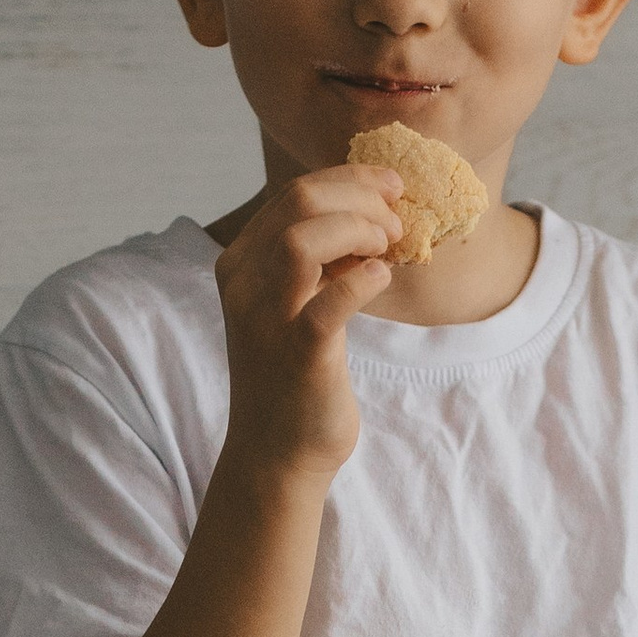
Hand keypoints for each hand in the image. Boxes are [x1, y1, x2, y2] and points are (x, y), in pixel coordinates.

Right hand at [213, 167, 404, 482]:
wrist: (278, 455)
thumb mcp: (293, 304)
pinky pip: (332, 300)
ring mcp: (266, 319)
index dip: (350, 181)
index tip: (390, 188)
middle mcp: (244, 285)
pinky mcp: (298, 353)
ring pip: (303, 240)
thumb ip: (315, 260)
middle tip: (396, 219)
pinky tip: (382, 279)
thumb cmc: (294, 376)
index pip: (292, 194)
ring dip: (360, 230)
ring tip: (389, 246)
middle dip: (360, 198)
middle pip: (298, 203)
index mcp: (240, 264)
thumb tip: (371, 213)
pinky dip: (365, 280)